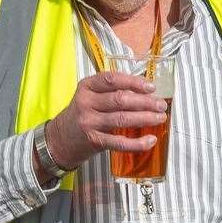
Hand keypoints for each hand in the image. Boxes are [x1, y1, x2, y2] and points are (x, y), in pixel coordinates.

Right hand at [42, 71, 167, 169]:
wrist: (60, 139)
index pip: (112, 80)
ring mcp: (89, 122)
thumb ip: (111, 91)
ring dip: (145, 118)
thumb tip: (146, 92)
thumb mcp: (90, 96)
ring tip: (160, 118)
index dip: (134, 82)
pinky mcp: (94, 141)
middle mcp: (86, 102)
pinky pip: (119, 142)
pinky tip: (150, 140)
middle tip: (161, 105)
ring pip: (122, 119)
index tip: (151, 87)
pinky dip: (137, 143)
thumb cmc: (83, 114)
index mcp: (87, 86)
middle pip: (120, 99)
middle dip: (145, 102)